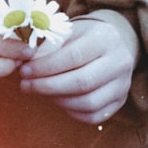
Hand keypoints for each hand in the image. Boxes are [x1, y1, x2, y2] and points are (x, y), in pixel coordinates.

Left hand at [18, 19, 136, 124]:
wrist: (112, 44)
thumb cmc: (83, 37)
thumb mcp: (68, 32)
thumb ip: (48, 45)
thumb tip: (24, 61)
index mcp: (105, 38)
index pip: (73, 57)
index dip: (45, 67)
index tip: (24, 71)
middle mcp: (119, 61)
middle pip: (82, 82)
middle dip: (48, 86)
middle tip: (26, 85)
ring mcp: (123, 84)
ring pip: (88, 102)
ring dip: (58, 100)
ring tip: (41, 91)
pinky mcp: (121, 100)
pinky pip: (94, 115)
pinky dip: (72, 112)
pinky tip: (59, 100)